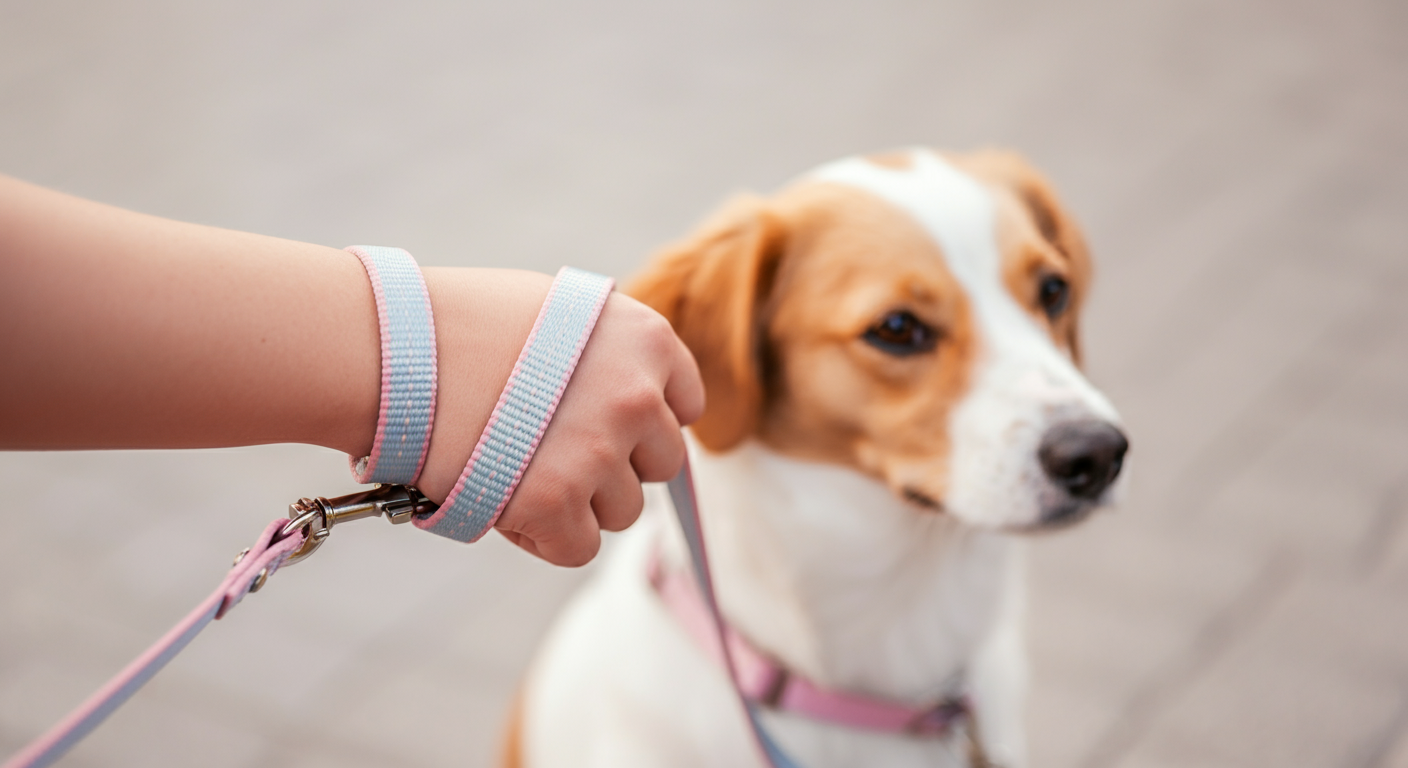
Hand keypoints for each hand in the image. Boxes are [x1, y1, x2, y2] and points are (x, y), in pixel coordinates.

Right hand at [415, 269, 703, 565]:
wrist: (381, 348)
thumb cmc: (455, 325)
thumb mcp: (555, 312)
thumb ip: (606, 356)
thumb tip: (639, 404)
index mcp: (644, 339)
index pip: (685, 406)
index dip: (643, 423)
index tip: (605, 426)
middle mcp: (636, 395)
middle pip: (662, 465)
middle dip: (615, 466)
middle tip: (552, 452)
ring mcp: (599, 452)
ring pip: (623, 512)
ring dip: (578, 503)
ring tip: (515, 470)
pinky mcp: (554, 502)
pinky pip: (578, 548)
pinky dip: (544, 537)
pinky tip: (501, 500)